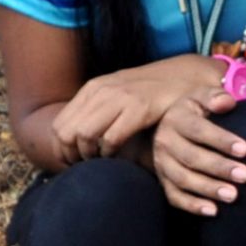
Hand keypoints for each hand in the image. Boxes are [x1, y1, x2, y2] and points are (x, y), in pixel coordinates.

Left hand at [52, 57, 222, 164]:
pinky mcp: (139, 108)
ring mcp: (120, 98)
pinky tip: (116, 157)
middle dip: (71, 156)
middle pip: (66, 132)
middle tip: (83, 167)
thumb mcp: (120, 94)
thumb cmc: (153, 92)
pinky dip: (109, 153)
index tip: (73, 162)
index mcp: (93, 89)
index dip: (62, 149)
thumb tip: (75, 137)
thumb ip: (98, 110)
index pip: (59, 124)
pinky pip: (111, 138)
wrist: (186, 77)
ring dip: (88, 156)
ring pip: (83, 135)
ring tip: (99, 163)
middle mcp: (101, 91)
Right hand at [153, 88, 245, 216]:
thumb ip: (215, 97)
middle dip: (220, 167)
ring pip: (183, 179)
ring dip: (209, 188)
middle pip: (192, 157)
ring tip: (233, 196)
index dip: (221, 140)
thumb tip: (227, 102)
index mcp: (176, 118)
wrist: (174, 124)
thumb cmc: (198, 111)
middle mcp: (165, 141)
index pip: (198, 130)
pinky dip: (192, 205)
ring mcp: (162, 163)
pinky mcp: (163, 181)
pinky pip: (174, 196)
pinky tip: (213, 211)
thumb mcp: (203, 96)